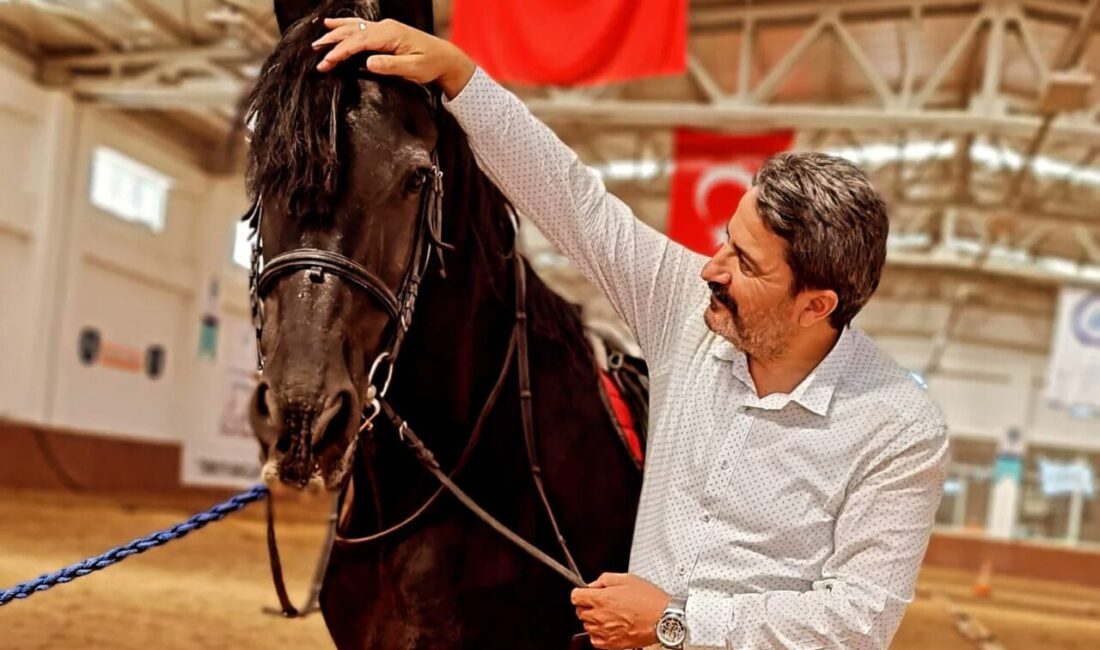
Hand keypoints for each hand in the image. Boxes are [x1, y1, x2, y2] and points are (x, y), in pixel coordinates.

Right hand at [312, 18, 475, 98]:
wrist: (445, 58)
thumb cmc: (431, 64)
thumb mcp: (413, 69)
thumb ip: (391, 66)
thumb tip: (369, 62)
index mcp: (390, 35)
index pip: (359, 42)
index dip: (341, 51)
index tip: (327, 62)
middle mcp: (385, 27)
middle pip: (352, 32)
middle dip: (332, 42)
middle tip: (315, 53)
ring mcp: (384, 28)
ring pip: (354, 27)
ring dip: (334, 33)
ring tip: (318, 40)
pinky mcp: (385, 32)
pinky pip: (359, 27)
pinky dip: (344, 26)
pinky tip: (332, 24)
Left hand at [571, 573, 668, 649]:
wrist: (663, 619)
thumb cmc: (649, 600)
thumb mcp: (627, 579)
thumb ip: (605, 579)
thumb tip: (594, 585)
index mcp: (601, 599)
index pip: (575, 596)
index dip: (581, 592)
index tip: (587, 593)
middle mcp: (599, 617)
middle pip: (579, 611)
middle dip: (588, 605)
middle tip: (603, 602)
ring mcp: (604, 632)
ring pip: (587, 626)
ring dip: (594, 620)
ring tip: (611, 614)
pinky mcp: (611, 644)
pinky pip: (595, 640)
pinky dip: (599, 634)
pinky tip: (611, 627)